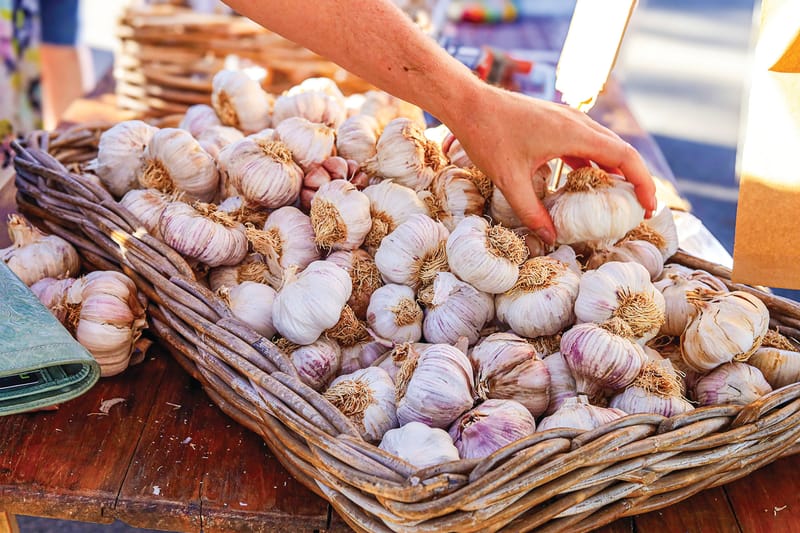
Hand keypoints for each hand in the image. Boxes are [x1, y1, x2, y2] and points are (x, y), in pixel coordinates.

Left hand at [445, 84, 656, 245]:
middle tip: (638, 209)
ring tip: (617, 199)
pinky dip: (592, 162)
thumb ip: (531, 211)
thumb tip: (549, 238)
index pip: (625, 157)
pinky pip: (584, 143)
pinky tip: (585, 182)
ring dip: (614, 170)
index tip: (649, 206)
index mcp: (574, 133)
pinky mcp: (555, 122)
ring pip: (603, 145)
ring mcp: (566, 119)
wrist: (469, 103)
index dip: (643, 182)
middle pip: (620, 151)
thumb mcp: (509, 180)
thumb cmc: (488, 136)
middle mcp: (577, 122)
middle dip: (634, 179)